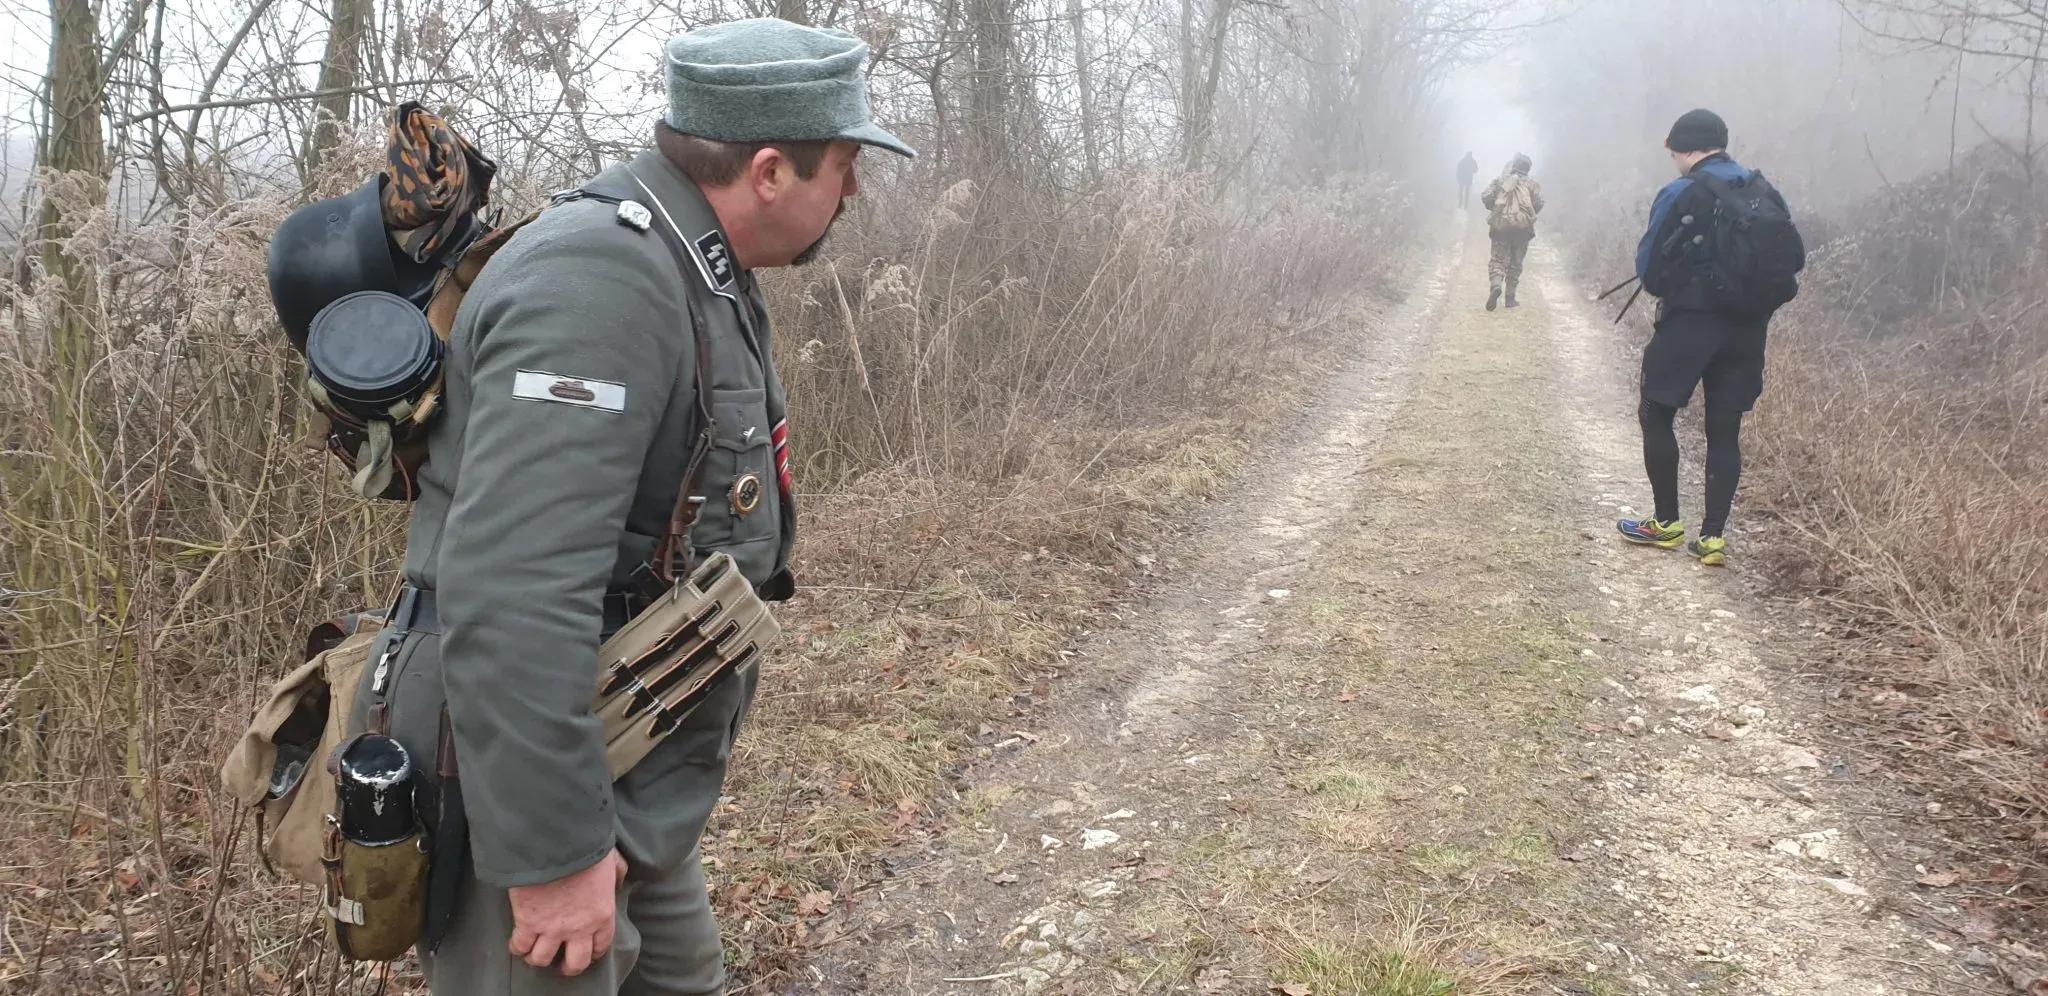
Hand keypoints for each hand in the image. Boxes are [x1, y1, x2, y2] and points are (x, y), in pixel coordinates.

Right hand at [507, 848, 628, 975]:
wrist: (557, 843)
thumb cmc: (587, 847)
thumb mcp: (612, 860)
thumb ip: (617, 874)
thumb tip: (616, 884)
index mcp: (602, 914)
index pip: (601, 945)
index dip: (593, 952)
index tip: (587, 952)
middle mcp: (579, 928)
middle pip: (576, 963)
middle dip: (569, 966)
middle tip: (562, 963)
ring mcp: (552, 928)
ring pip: (543, 959)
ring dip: (538, 957)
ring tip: (535, 952)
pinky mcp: (527, 922)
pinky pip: (520, 946)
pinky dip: (517, 947)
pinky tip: (517, 943)